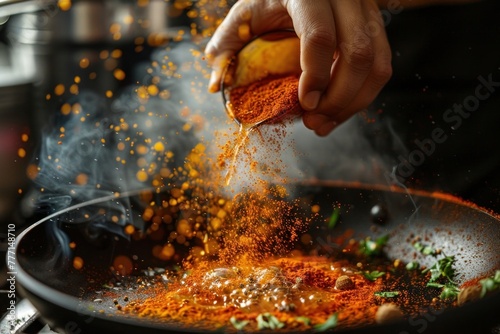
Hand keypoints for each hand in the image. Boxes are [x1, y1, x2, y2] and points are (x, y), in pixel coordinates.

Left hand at [205, 0, 391, 135]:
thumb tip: (214, 84)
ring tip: (324, 124)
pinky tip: (338, 111)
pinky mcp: (375, 26)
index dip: (315, 76)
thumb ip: (228, 44)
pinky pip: (382, 65)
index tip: (305, 105)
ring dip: (353, 103)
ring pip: (377, 63)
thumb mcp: (245, 15)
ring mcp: (364, 11)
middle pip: (357, 53)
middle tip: (314, 123)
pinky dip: (362, 95)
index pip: (319, 35)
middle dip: (338, 98)